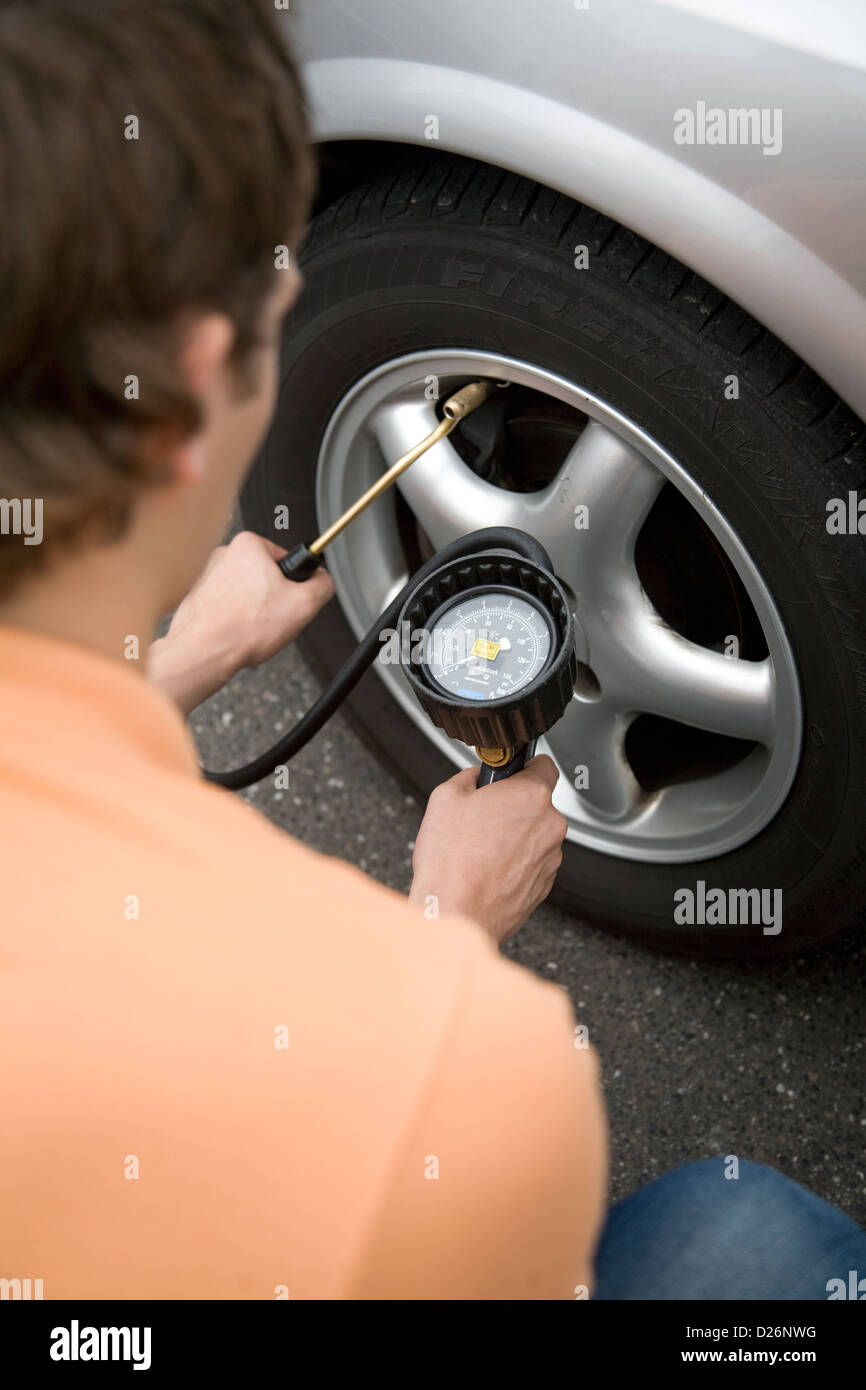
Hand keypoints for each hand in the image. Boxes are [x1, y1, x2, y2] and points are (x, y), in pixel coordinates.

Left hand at [148, 530, 334, 713]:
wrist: (204, 651)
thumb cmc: (243, 628)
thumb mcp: (305, 604)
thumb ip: (323, 584)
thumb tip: (324, 580)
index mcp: (249, 544)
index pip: (288, 559)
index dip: (296, 584)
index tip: (291, 600)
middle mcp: (225, 554)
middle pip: (267, 576)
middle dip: (274, 599)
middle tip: (274, 618)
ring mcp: (209, 575)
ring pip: (248, 593)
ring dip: (255, 610)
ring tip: (254, 627)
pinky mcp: (200, 596)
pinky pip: (229, 606)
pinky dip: (237, 619)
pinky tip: (238, 632)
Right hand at [409, 755, 567, 944]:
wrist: (457, 913)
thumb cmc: (452, 862)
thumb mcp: (446, 797)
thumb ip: (469, 776)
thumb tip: (477, 777)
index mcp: (531, 795)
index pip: (544, 763)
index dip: (522, 766)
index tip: (508, 773)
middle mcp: (550, 825)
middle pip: (537, 802)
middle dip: (512, 805)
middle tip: (481, 816)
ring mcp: (551, 857)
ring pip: (535, 834)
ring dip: (514, 835)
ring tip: (480, 848)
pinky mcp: (545, 884)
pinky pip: (532, 861)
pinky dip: (515, 861)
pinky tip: (488, 867)